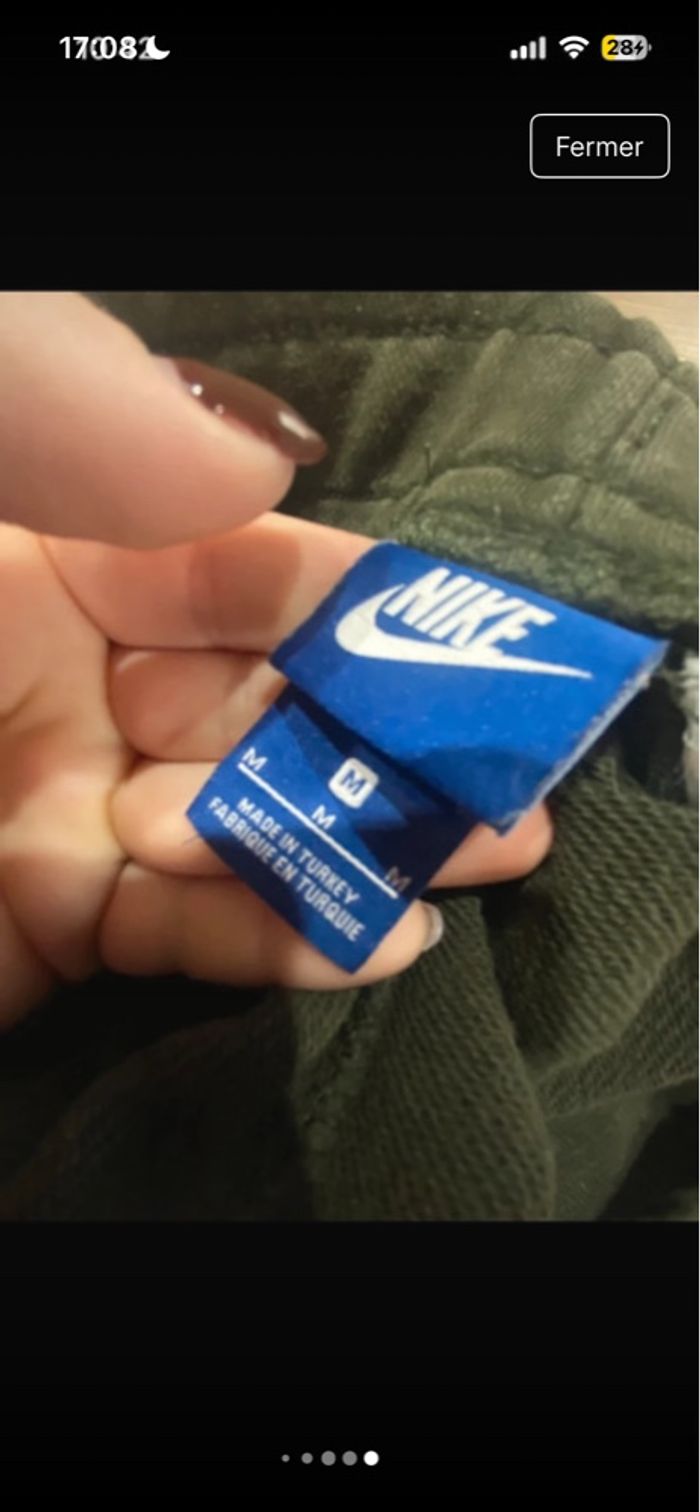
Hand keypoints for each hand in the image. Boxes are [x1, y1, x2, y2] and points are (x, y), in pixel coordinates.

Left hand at [0, 294, 552, 1027]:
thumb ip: (73, 416)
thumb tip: (264, 462)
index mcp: (54, 538)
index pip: (241, 560)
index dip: (355, 595)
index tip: (459, 633)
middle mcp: (73, 665)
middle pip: (266, 697)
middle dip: (390, 731)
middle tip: (509, 770)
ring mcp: (64, 796)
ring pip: (246, 817)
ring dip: (364, 838)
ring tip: (484, 858)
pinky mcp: (47, 920)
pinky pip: (181, 926)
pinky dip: (273, 933)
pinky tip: (366, 935)